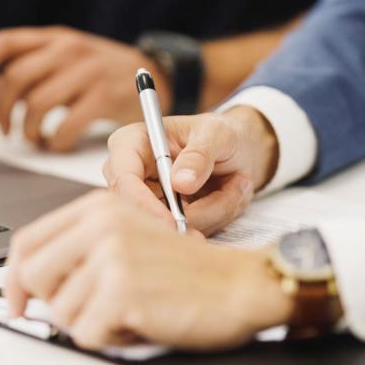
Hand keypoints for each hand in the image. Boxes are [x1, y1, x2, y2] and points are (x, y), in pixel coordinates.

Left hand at [0, 26, 167, 151]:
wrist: (156, 73)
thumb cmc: (99, 72)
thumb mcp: (60, 64)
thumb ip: (21, 74)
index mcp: (54, 38)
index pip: (5, 42)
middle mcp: (68, 50)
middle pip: (16, 77)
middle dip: (0, 108)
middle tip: (3, 128)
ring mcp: (88, 72)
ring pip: (37, 103)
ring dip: (26, 129)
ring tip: (32, 137)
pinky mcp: (105, 98)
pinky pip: (67, 125)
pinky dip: (55, 141)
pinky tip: (55, 143)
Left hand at [3, 192, 292, 350]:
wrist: (240, 284)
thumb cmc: (191, 270)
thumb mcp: (131, 237)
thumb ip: (82, 247)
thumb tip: (29, 282)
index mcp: (99, 207)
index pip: (28, 241)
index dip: (13, 277)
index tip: (16, 301)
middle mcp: (100, 226)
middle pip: (31, 277)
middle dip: (53, 305)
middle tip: (87, 313)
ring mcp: (110, 257)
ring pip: (60, 312)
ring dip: (93, 324)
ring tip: (131, 310)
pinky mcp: (122, 291)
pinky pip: (87, 334)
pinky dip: (112, 339)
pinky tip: (141, 322)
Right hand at [103, 106, 277, 235]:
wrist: (241, 150)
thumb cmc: (221, 133)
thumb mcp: (217, 134)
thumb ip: (199, 155)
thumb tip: (180, 182)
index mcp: (131, 144)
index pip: (123, 180)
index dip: (143, 204)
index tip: (173, 221)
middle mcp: (132, 174)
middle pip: (142, 211)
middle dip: (185, 215)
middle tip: (225, 203)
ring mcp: (148, 199)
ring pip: (171, 225)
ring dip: (212, 211)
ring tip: (236, 183)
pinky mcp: (166, 218)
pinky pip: (187, 231)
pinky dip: (216, 217)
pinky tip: (228, 194)